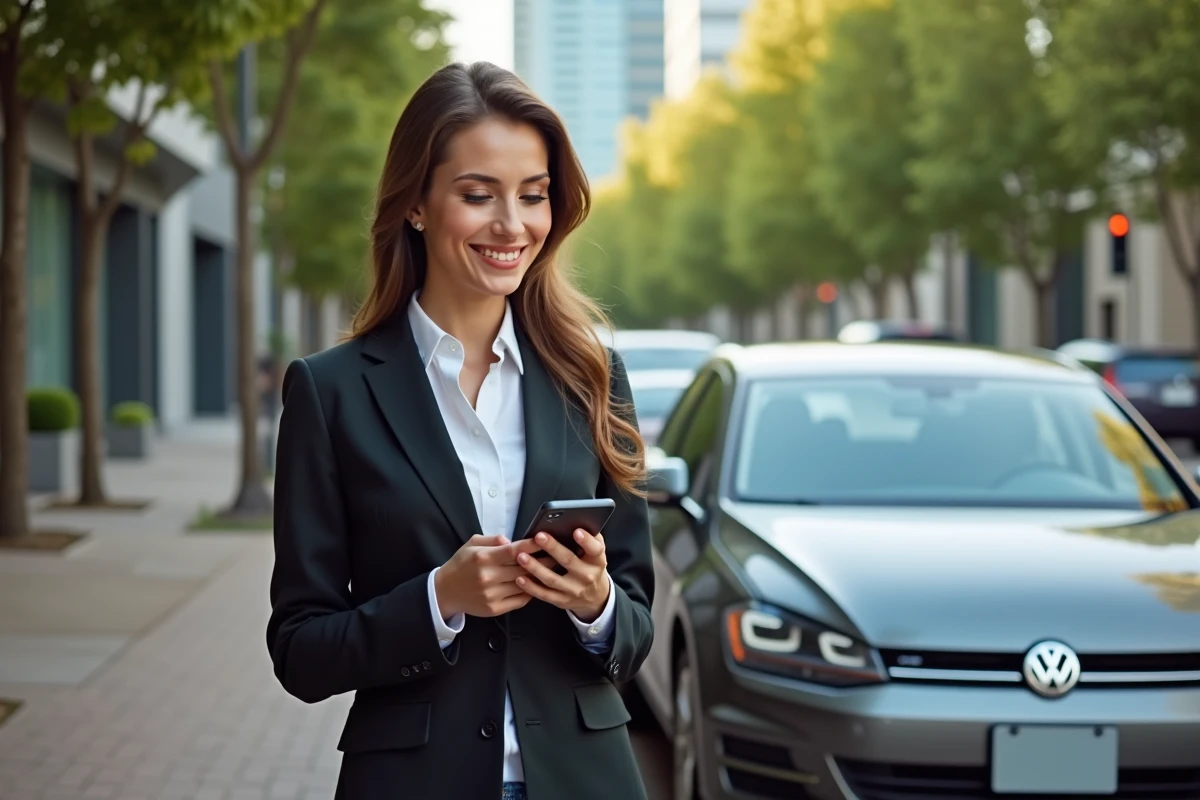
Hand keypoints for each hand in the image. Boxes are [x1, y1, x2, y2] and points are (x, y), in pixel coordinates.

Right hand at [434, 534, 550, 618]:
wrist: (445, 591)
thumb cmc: (461, 565)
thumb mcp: (472, 544)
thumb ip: (493, 539)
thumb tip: (512, 540)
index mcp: (483, 558)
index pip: (514, 550)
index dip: (533, 545)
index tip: (547, 540)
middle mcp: (488, 577)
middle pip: (524, 568)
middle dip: (543, 560)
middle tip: (558, 554)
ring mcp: (492, 595)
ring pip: (524, 585)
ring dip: (540, 577)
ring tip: (553, 570)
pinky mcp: (494, 609)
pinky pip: (520, 600)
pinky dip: (530, 592)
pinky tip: (537, 585)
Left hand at [516, 530, 610, 622]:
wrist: (595, 597)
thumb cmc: (591, 566)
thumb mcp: (597, 553)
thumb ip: (590, 538)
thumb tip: (578, 520)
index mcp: (597, 560)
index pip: (595, 550)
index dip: (586, 541)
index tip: (576, 531)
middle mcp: (587, 576)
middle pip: (568, 561)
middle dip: (553, 548)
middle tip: (539, 536)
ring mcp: (574, 590)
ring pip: (552, 579)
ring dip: (536, 568)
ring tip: (522, 556)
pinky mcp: (562, 601)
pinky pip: (545, 594)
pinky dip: (531, 587)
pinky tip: (520, 579)